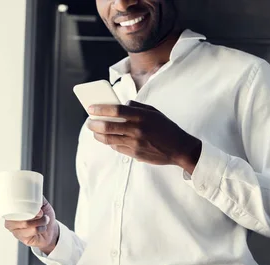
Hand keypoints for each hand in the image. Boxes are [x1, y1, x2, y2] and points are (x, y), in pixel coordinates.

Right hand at [4, 197, 58, 254]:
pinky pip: (33, 231)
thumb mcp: (42, 204)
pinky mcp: (23, 239)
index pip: (10, 209)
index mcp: (12, 213)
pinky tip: (42, 228)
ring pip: (27, 224)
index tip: (35, 208)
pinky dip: (41, 228)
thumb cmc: (44, 217)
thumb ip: (37, 197)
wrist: (52, 230)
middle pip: (19, 216)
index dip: (23, 207)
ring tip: (44, 220)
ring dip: (40, 221)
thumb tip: (34, 191)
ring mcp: (16, 232)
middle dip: (34, 215)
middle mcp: (11, 223)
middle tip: (41, 214)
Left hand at [87, 101, 201, 173]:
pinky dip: (110, 143)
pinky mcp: (135, 154)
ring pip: (109, 139)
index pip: (116, 110)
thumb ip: (137, 107)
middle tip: (89, 122)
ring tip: (95, 132)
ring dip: (98, 135)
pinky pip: (117, 148)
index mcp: (142, 116)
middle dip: (94, 124)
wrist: (179, 148)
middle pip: (108, 126)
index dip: (100, 109)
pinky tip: (108, 139)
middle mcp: (137, 129)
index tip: (90, 109)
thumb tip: (122, 104)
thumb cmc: (167, 128)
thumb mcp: (154, 112)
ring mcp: (135, 143)